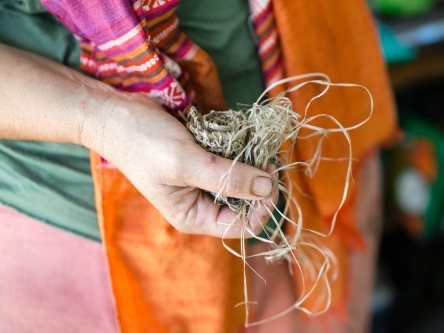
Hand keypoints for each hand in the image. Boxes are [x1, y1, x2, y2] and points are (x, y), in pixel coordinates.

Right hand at [0, 44, 277, 237]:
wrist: (116, 115)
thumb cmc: (143, 143)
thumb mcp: (186, 163)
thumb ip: (228, 178)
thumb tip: (267, 188)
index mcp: (196, 217)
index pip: (244, 225)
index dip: (263, 204)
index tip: (270, 172)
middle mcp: (203, 204)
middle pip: (247, 203)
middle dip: (259, 179)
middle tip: (263, 150)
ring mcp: (205, 182)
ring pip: (244, 180)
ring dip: (252, 161)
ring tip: (251, 140)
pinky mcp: (206, 161)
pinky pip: (233, 160)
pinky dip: (241, 148)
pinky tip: (238, 133)